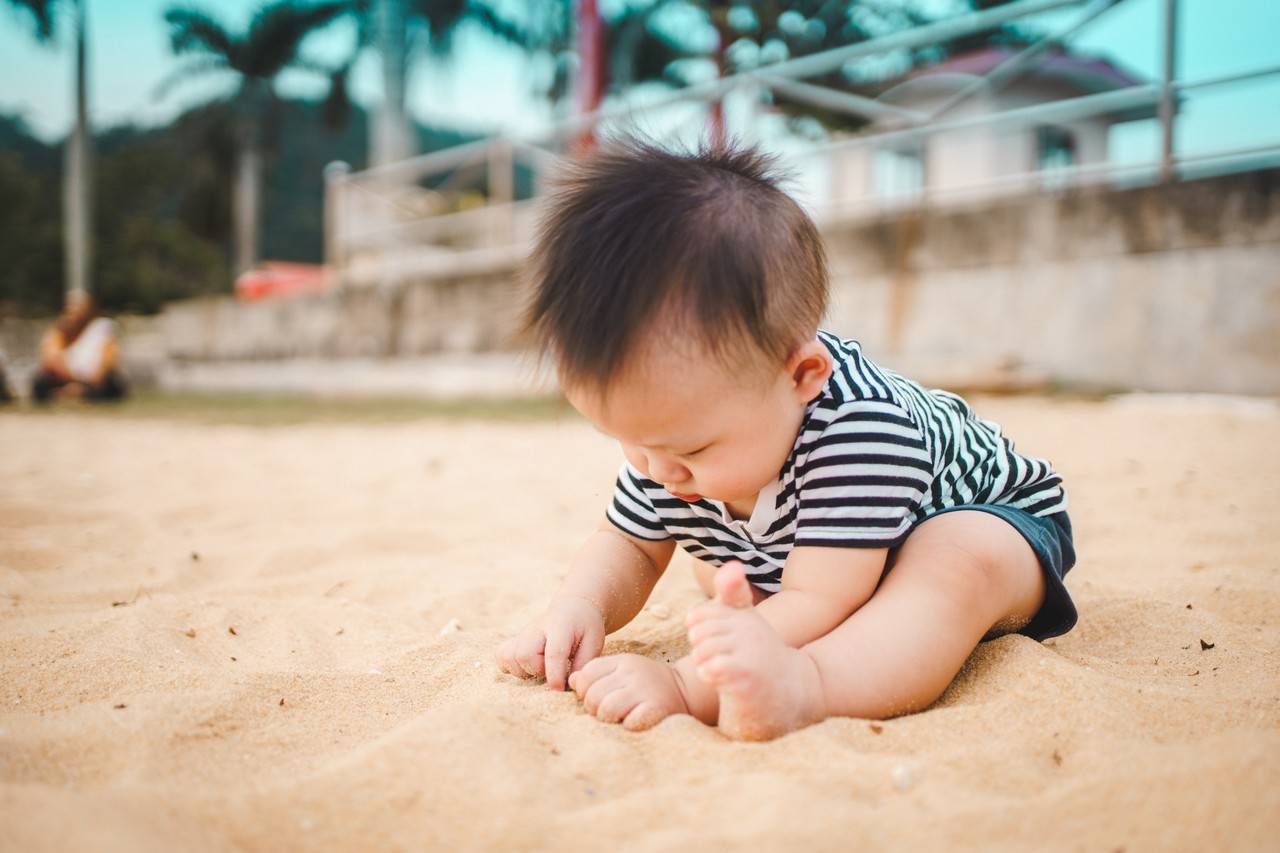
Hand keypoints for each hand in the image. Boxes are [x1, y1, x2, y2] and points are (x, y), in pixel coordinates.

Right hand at [495, 595, 605, 690]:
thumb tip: (572, 684)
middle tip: (550, 670)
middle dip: (536, 670)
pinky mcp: (516, 640)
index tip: (559, 689)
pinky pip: (502, 655)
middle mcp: (537, 629)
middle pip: (525, 654)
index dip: (555, 675)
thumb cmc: (586, 627)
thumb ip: (584, 663)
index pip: (554, 652)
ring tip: (539, 669)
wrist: (573, 607)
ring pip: (510, 657)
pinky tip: (526, 667)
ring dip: (523, 670)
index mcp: (561, 627)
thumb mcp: (594, 642)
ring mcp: (524, 633)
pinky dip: (509, 666)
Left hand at [568, 653, 688, 730]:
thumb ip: (597, 673)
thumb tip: (572, 681)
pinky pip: (630, 722)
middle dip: (593, 708)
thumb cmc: (647, 683)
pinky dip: (628, 725)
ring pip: (607, 710)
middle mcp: (632, 674)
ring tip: (616, 718)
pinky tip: (633, 721)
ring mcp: (644, 691)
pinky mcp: (656, 709)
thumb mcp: (623, 670)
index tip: (594, 697)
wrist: (686, 689)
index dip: (583, 689)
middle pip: (593, 695)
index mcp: (622, 662)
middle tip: (605, 712)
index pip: (587, 674)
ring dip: (607, 719)